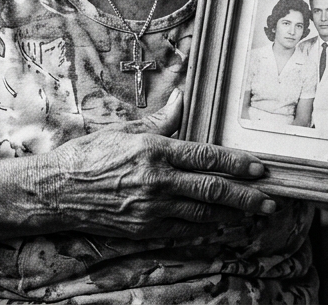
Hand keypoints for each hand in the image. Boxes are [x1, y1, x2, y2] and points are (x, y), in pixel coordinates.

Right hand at [32, 89, 276, 239]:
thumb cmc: (88, 155)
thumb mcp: (124, 130)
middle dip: (246, 197)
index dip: (237, 164)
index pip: (206, 157)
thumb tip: (181, 97)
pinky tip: (219, 225)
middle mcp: (157, 181)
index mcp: (155, 150)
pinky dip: (204, 228)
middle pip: (213, 190)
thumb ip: (160, 119)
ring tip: (252, 215)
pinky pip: (183, 230)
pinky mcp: (143, 229)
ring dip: (232, 216)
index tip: (259, 169)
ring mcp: (151, 208)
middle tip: (270, 200)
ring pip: (203, 215)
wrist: (56, 190)